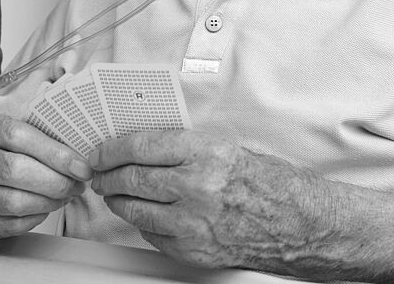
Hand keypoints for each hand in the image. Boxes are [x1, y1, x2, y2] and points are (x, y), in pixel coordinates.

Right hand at [0, 109, 92, 240]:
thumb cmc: (0, 145)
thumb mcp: (13, 125)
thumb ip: (41, 130)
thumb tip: (81, 151)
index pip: (18, 136)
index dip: (54, 153)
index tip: (81, 166)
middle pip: (15, 170)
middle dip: (56, 181)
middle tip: (78, 184)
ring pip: (13, 202)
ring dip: (48, 202)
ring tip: (65, 196)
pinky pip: (8, 225)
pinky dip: (33, 219)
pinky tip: (44, 208)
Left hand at [89, 130, 340, 271]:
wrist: (296, 224)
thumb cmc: (265, 182)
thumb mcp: (224, 148)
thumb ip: (181, 146)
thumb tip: (138, 144)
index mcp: (204, 154)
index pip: (140, 146)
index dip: (110, 148)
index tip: (99, 150)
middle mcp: (196, 187)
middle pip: (131, 178)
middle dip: (105, 174)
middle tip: (97, 171)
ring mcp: (193, 222)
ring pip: (134, 209)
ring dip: (115, 198)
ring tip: (111, 190)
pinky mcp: (192, 249)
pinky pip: (150, 234)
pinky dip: (139, 221)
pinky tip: (139, 212)